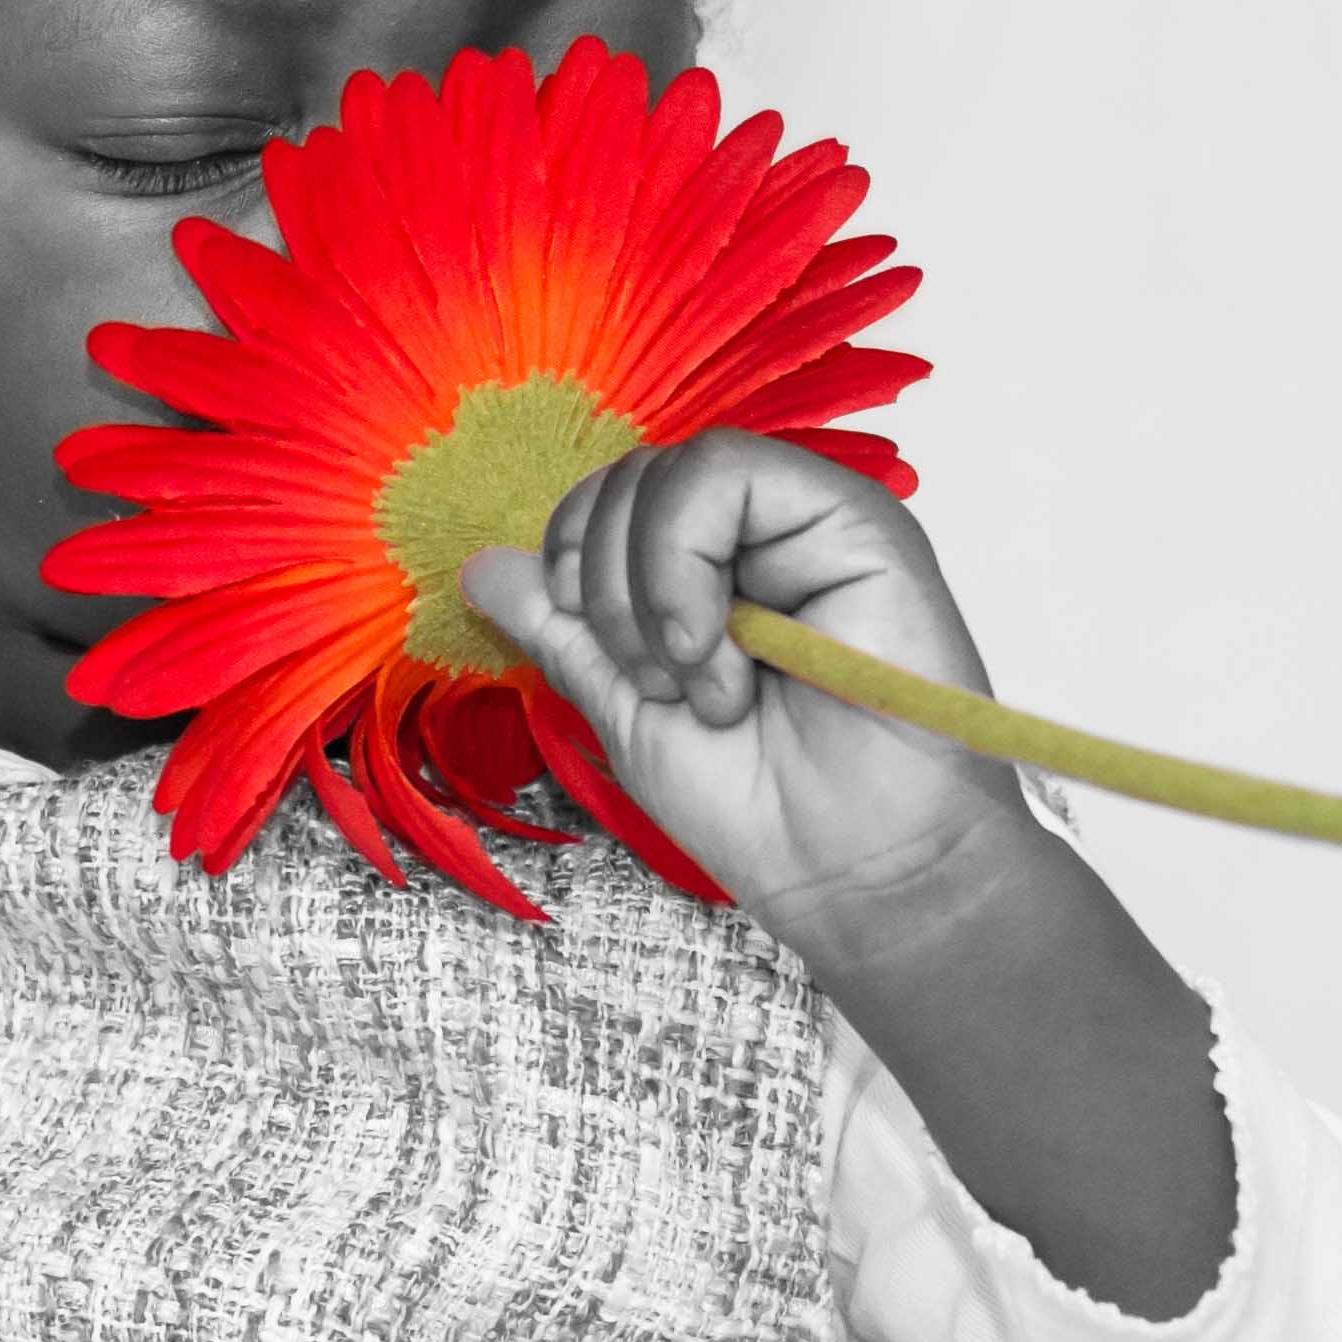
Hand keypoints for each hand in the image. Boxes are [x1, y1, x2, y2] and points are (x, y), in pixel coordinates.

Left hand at [460, 431, 1026, 944]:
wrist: (857, 873)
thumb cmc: (760, 807)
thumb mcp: (626, 711)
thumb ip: (565, 632)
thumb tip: (484, 566)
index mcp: (707, 573)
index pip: (607, 505)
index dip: (570, 564)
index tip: (598, 659)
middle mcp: (760, 536)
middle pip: (631, 478)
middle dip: (602, 586)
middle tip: (653, 684)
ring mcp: (808, 522)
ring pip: (674, 467)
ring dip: (646, 587)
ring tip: (700, 685)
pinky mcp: (855, 521)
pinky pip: (729, 472)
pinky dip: (685, 563)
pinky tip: (716, 654)